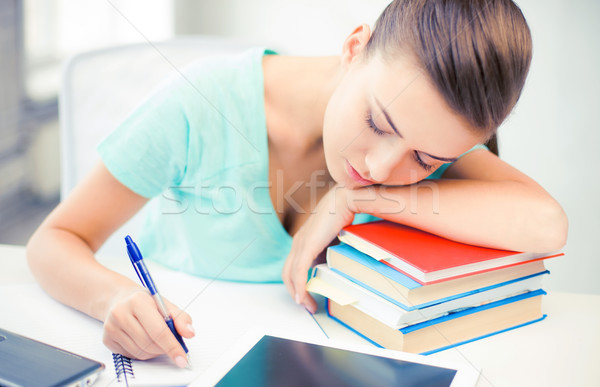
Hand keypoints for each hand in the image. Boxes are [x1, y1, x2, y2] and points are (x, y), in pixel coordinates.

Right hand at [102, 287, 194, 367]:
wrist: (119, 299)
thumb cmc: (143, 301)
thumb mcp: (164, 303)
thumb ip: (180, 318)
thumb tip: (190, 333)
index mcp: (138, 301)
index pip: (158, 330)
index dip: (172, 346)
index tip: (182, 358)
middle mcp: (121, 313)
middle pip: (149, 344)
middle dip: (164, 348)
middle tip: (170, 343)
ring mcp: (111, 328)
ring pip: (140, 353)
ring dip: (154, 352)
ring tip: (155, 339)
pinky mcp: (107, 340)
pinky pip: (131, 355)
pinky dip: (142, 352)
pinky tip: (142, 340)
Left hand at [282, 185, 355, 312]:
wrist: (344, 200)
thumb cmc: (343, 215)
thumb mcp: (334, 239)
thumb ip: (330, 251)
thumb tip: (334, 266)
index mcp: (303, 240)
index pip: (293, 267)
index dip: (297, 283)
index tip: (307, 296)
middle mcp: (298, 242)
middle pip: (287, 274)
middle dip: (295, 292)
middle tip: (307, 306)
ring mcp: (300, 244)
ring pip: (291, 275)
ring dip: (298, 293)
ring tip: (308, 306)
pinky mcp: (307, 246)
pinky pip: (300, 271)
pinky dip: (300, 286)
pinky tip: (303, 297)